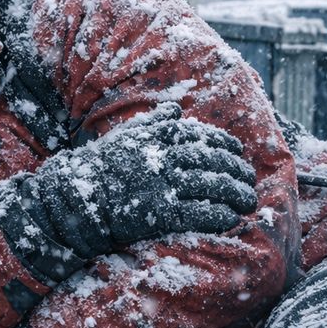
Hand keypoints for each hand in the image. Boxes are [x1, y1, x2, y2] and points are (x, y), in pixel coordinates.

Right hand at [0, 104, 256, 285]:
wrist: (77, 198)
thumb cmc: (102, 166)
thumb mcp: (127, 135)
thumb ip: (154, 122)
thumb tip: (176, 109)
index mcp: (159, 136)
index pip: (203, 135)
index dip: (226, 144)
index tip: (238, 151)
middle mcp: (166, 157)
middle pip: (214, 161)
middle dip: (237, 170)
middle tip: (249, 179)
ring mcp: (165, 184)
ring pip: (213, 186)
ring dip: (236, 194)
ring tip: (248, 200)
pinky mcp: (162, 212)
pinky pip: (201, 212)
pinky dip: (220, 215)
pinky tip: (231, 219)